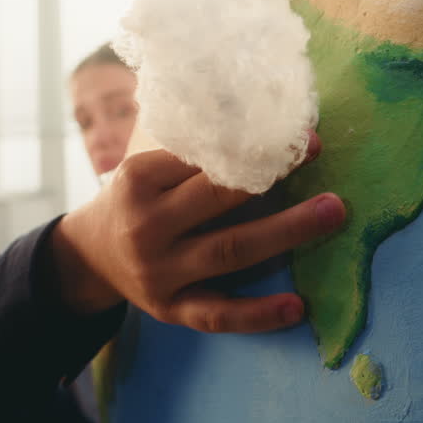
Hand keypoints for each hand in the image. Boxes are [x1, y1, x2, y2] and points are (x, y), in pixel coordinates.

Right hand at [53, 132, 344, 333]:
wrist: (89, 258)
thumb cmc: (133, 200)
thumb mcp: (144, 165)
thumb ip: (187, 145)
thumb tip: (255, 107)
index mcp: (139, 179)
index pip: (200, 158)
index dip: (251, 142)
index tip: (295, 130)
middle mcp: (147, 226)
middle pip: (218, 200)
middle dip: (274, 177)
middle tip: (318, 155)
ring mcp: (159, 272)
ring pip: (230, 252)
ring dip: (285, 232)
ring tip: (332, 213)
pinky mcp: (171, 309)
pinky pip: (218, 315)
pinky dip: (258, 314)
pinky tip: (298, 307)